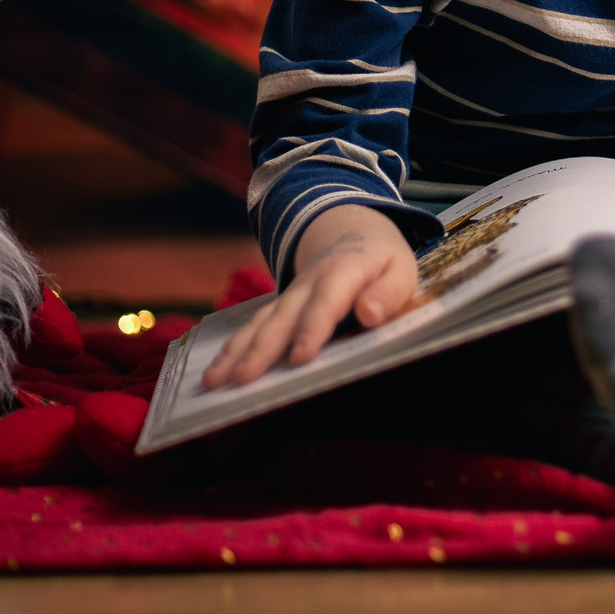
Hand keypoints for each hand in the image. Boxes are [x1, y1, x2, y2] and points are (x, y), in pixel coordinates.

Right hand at [203, 205, 419, 387]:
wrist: (352, 232)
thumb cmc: (381, 261)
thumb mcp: (400, 269)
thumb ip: (389, 292)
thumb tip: (371, 313)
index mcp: (343, 273)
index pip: (326, 302)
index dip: (312, 329)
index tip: (300, 358)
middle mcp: (307, 285)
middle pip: (282, 318)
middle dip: (261, 350)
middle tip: (242, 379)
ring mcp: (288, 296)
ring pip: (259, 324)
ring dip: (235, 352)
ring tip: (214, 381)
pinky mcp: (278, 308)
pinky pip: (252, 328)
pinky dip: (231, 349)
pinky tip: (214, 372)